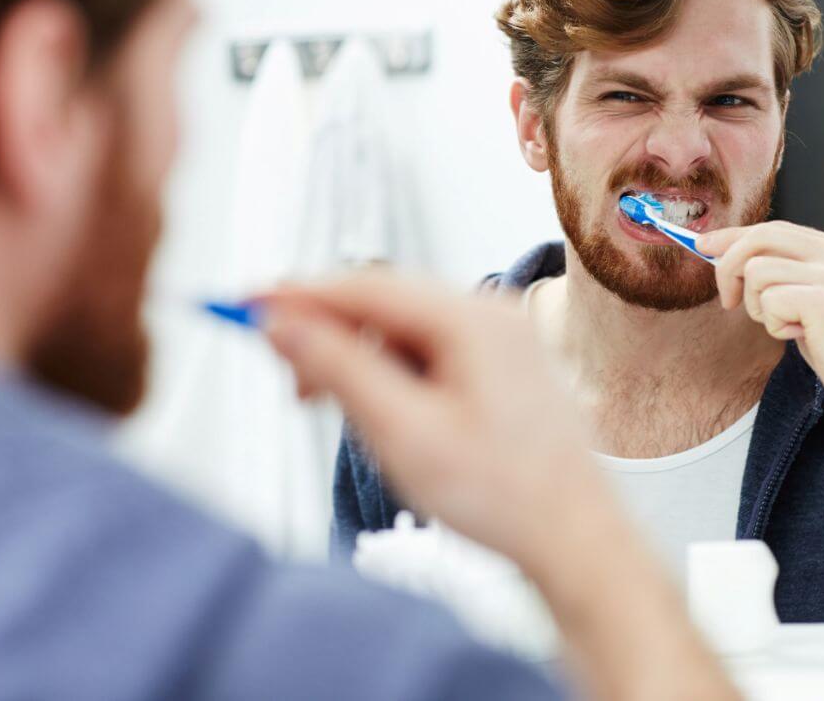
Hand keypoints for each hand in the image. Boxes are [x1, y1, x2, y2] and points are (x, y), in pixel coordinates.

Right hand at [259, 272, 606, 569]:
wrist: (575, 537)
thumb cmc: (504, 495)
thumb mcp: (402, 433)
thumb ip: (338, 369)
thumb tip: (284, 324)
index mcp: (472, 320)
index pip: (365, 286)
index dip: (300, 295)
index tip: (248, 303)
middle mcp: (493, 314)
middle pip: (385, 303)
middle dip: (330, 336)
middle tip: (292, 385)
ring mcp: (503, 337)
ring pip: (405, 330)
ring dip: (362, 361)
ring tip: (345, 416)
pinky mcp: (504, 364)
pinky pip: (432, 351)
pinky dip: (396, 374)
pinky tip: (386, 417)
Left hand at [697, 221, 823, 435]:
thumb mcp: (822, 305)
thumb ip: (790, 279)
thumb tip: (736, 262)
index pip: (774, 228)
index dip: (733, 237)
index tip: (704, 246)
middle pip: (759, 238)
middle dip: (728, 267)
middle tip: (729, 302)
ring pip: (757, 272)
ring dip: (759, 308)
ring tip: (789, 329)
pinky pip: (769, 302)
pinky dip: (775, 326)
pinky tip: (802, 339)